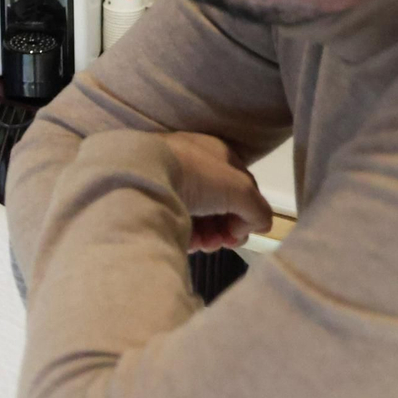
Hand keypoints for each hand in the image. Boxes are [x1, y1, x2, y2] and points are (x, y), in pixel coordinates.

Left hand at [162, 132, 272, 251]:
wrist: (139, 175)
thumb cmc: (194, 175)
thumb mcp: (240, 190)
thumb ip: (258, 210)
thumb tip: (254, 226)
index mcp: (218, 153)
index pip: (244, 188)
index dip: (248, 214)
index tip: (239, 234)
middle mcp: (195, 163)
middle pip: (222, 204)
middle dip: (225, 228)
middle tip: (220, 243)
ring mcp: (172, 178)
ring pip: (200, 214)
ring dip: (207, 235)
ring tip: (202, 245)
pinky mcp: (154, 195)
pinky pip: (177, 217)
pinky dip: (186, 232)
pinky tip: (186, 242)